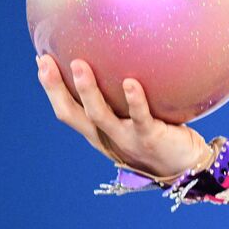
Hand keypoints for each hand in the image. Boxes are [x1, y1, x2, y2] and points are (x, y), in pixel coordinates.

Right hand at [36, 54, 212, 181]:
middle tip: (46, 62)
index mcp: (100, 133)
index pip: (68, 111)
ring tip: (79, 66)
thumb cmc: (161, 138)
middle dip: (56, 89)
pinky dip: (135, 100)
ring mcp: (127, 138)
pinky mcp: (150, 137)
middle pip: (74, 114)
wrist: (187, 168)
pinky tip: (131, 82)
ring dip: (87, 91)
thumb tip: (122, 60)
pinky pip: (141, 117)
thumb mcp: (136, 119)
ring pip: (100, 116)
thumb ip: (124, 100)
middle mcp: (108, 137)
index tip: (41, 61)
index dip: (52, 89)